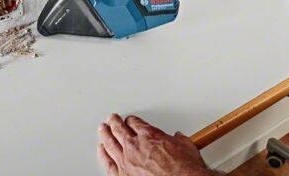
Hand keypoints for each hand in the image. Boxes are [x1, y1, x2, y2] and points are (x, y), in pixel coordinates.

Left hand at [97, 114, 219, 175]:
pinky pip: (108, 163)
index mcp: (150, 135)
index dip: (132, 120)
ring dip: (105, 134)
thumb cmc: (184, 169)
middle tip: (112, 118)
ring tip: (103, 129)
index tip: (130, 120)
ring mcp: (126, 161)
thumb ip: (179, 140)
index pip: (135, 122)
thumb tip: (179, 138)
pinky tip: (101, 150)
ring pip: (110, 143)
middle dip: (115, 122)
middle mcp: (135, 146)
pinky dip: (103, 155)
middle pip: (119, 129)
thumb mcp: (187, 147)